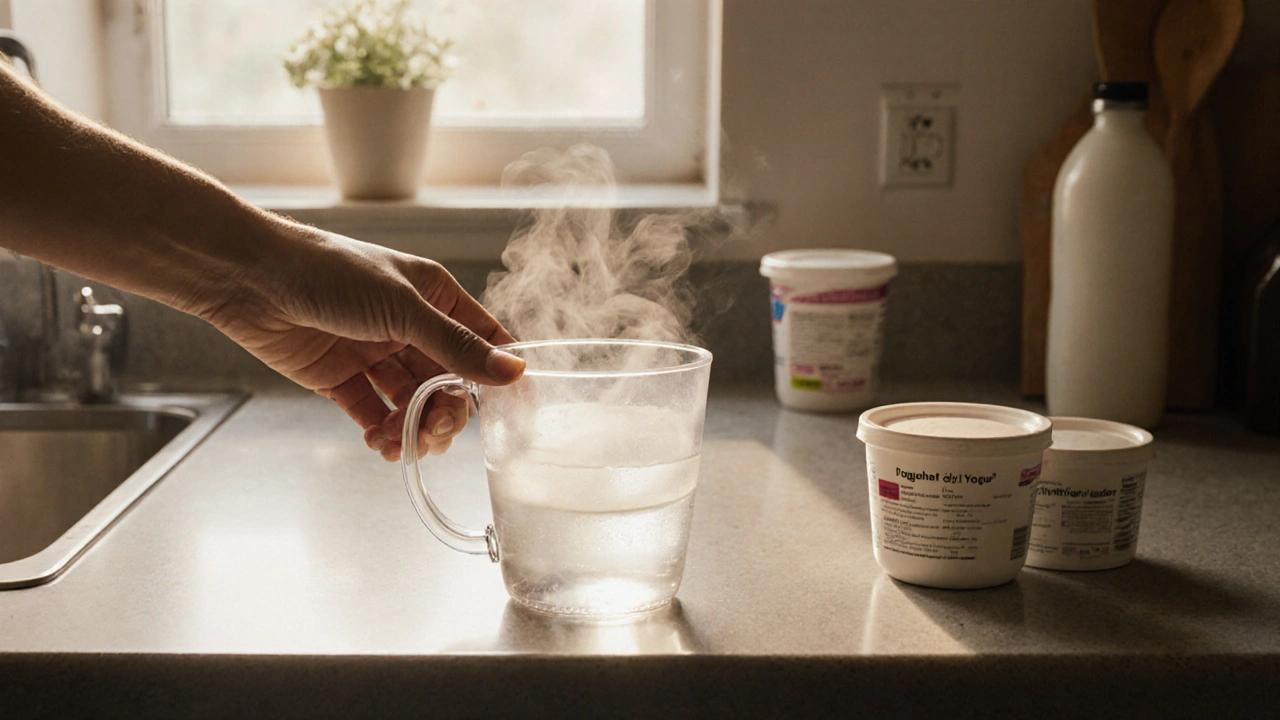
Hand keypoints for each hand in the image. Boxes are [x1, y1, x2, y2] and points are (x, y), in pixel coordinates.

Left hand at [201, 223, 523, 460]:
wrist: (250, 278)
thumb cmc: (328, 271)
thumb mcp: (403, 308)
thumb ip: (456, 346)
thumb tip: (513, 371)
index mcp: (435, 298)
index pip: (483, 342)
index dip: (500, 376)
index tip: (515, 413)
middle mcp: (410, 327)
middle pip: (449, 383)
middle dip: (447, 413)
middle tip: (435, 432)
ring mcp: (376, 354)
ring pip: (412, 403)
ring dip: (414, 427)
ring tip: (402, 443)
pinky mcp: (342, 379)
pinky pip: (375, 413)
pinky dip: (383, 432)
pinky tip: (381, 443)